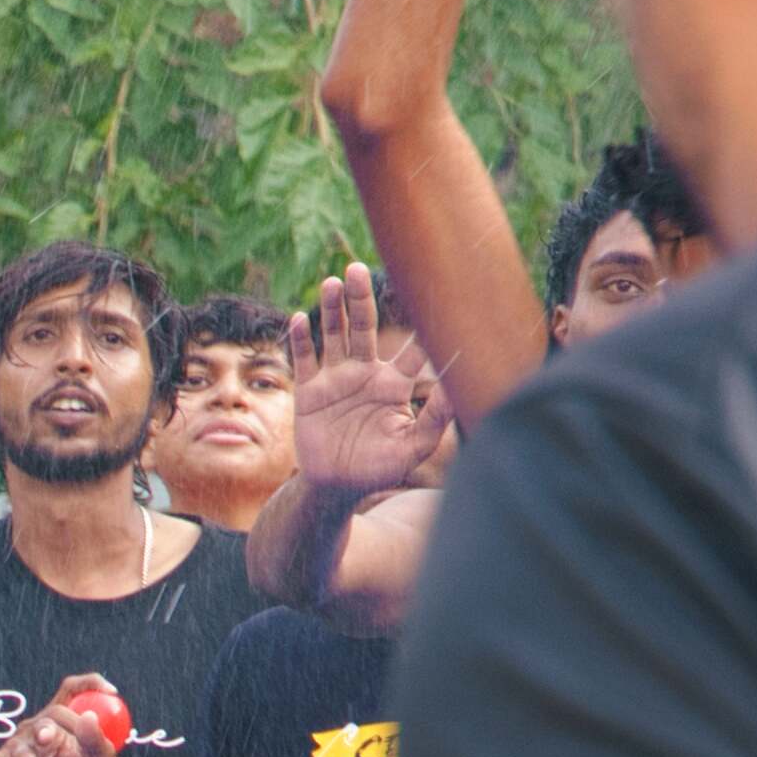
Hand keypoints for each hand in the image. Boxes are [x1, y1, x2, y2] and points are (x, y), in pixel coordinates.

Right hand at [289, 264, 447, 502]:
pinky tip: (300, 319)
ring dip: (331, 309)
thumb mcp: (415, 446)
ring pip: (334, 336)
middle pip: (363, 327)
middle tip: (357, 269)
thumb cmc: (380, 469)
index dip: (418, 322)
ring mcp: (335, 380)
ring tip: (332, 283)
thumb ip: (436, 418)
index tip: (428, 292)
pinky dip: (300, 341)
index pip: (410, 346)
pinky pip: (303, 361)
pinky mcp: (309, 393)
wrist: (337, 487)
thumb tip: (456, 385)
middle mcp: (364, 373)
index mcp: (393, 383)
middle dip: (360, 299)